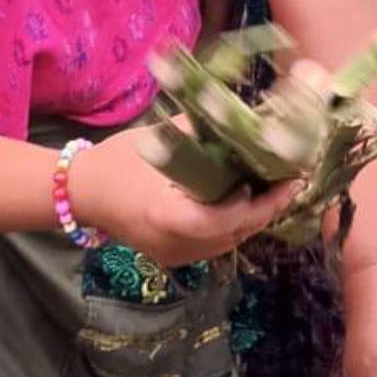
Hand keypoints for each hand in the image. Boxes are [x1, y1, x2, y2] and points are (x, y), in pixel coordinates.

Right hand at [67, 127, 290, 266]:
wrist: (82, 192)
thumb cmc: (118, 160)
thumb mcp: (159, 140)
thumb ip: (203, 133)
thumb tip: (246, 119)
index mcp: (163, 215)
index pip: (218, 221)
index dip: (250, 205)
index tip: (271, 181)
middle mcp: (173, 244)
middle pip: (232, 234)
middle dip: (266, 209)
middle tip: (293, 180)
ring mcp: (176, 256)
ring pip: (230, 242)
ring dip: (256, 218)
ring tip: (278, 188)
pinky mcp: (177, 258)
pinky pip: (217, 244)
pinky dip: (237, 224)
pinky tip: (250, 201)